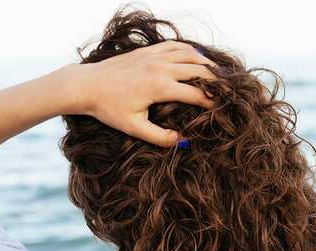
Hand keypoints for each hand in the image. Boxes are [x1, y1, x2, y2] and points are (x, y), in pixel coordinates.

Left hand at [60, 40, 216, 146]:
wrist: (86, 85)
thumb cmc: (108, 108)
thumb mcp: (134, 128)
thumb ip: (160, 136)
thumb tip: (183, 141)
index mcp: (159, 87)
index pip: (196, 93)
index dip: (212, 102)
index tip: (223, 109)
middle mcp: (160, 67)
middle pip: (199, 70)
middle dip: (216, 81)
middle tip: (228, 91)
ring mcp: (154, 56)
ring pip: (190, 54)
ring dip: (207, 63)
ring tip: (218, 75)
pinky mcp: (147, 50)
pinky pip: (176, 46)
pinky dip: (190, 51)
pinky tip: (197, 58)